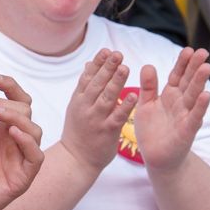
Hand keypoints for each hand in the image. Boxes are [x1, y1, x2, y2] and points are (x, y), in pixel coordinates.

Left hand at [0, 73, 43, 209]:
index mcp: (0, 131)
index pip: (17, 102)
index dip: (9, 86)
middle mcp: (13, 143)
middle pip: (26, 111)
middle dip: (7, 101)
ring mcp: (19, 160)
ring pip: (34, 130)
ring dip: (16, 116)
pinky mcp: (22, 178)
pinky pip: (36, 157)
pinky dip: (27, 141)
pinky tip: (11, 132)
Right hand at [61, 49, 134, 171]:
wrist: (76, 159)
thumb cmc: (79, 131)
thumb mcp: (77, 106)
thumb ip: (85, 86)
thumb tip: (90, 63)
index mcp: (79, 99)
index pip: (88, 77)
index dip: (97, 63)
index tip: (106, 50)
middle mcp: (86, 107)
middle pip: (97, 84)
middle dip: (107, 68)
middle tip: (117, 54)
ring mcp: (96, 119)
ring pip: (107, 97)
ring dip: (116, 82)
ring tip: (125, 68)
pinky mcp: (107, 132)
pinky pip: (117, 117)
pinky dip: (124, 106)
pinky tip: (133, 95)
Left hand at [132, 48, 209, 172]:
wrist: (157, 158)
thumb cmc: (152, 130)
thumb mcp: (146, 105)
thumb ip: (148, 87)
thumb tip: (148, 65)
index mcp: (169, 95)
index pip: (177, 75)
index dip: (183, 63)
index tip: (189, 49)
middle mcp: (180, 103)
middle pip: (188, 82)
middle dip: (195, 67)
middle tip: (203, 52)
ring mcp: (185, 116)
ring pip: (194, 96)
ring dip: (200, 82)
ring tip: (207, 67)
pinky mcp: (186, 131)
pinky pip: (194, 117)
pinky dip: (200, 107)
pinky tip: (206, 95)